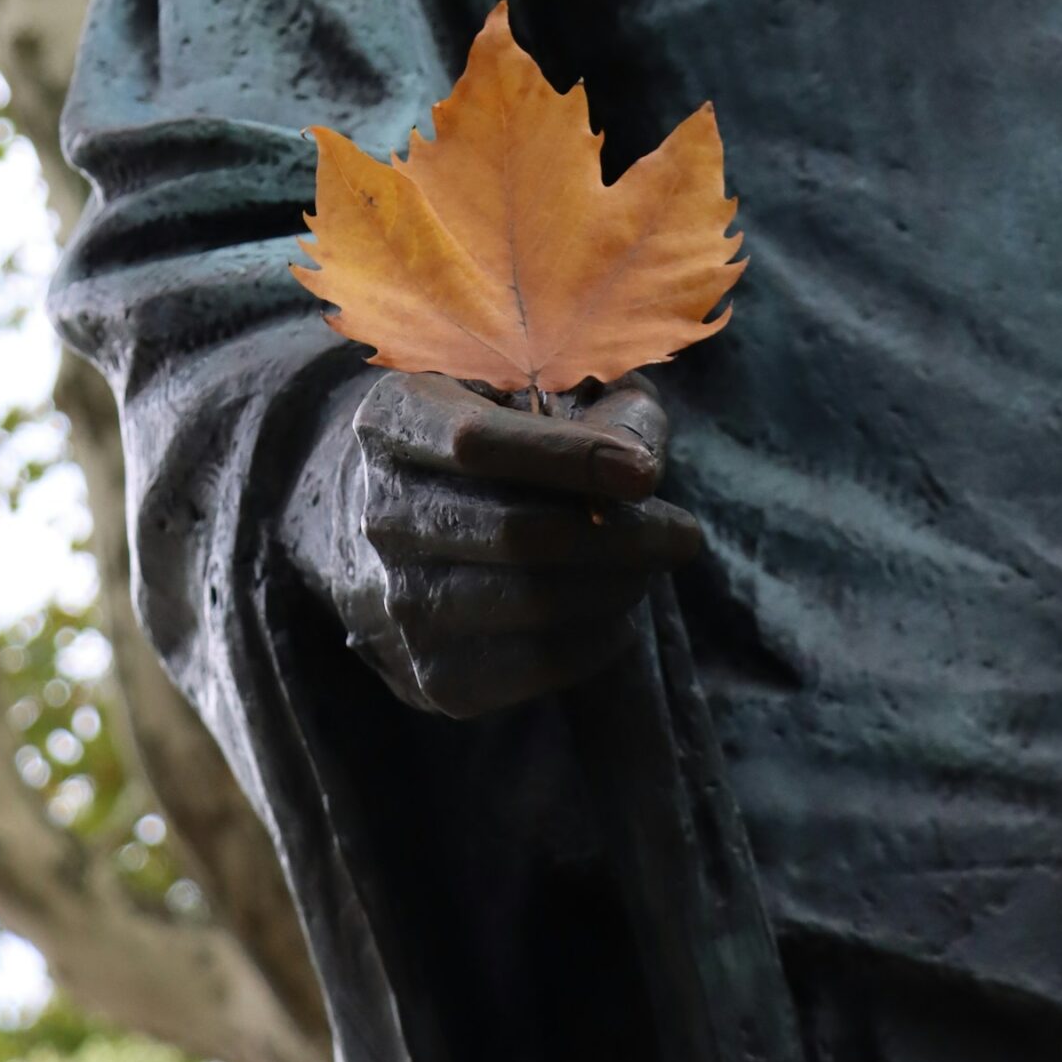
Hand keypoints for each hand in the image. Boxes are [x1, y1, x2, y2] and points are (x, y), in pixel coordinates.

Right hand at [333, 371, 700, 717]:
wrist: (397, 518)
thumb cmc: (496, 433)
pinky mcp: (428, 675)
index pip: (477, 445)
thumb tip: (641, 469)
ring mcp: (395, 602)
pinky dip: (598, 639)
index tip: (647, 474)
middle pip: (516, 533)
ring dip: (617, 586)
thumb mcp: (542, 386)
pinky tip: (618, 607)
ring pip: (530, 602)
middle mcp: (379, 513)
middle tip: (682, 534)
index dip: (570, 459)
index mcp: (394, 419)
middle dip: (620, 535)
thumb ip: (603, 406)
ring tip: (651, 565)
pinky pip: (533, 665)